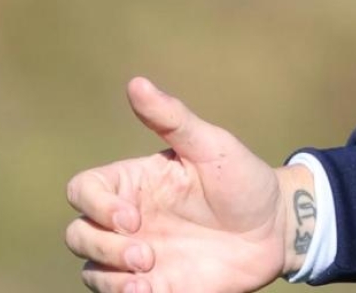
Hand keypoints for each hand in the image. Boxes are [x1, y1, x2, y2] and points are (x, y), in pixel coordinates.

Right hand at [63, 78, 304, 292]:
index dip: (95, 205)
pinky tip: (148, 292)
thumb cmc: (243, 180)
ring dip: (110, 277)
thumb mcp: (212, 146)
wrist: (277, 228)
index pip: (83, 190)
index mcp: (134, 183)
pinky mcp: (154, 286)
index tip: (133, 217)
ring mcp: (137, 255)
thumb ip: (173, 119)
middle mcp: (127, 220)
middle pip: (78, 234)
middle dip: (102, 247)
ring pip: (91, 270)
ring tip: (147, 276)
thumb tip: (136, 82)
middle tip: (148, 254)